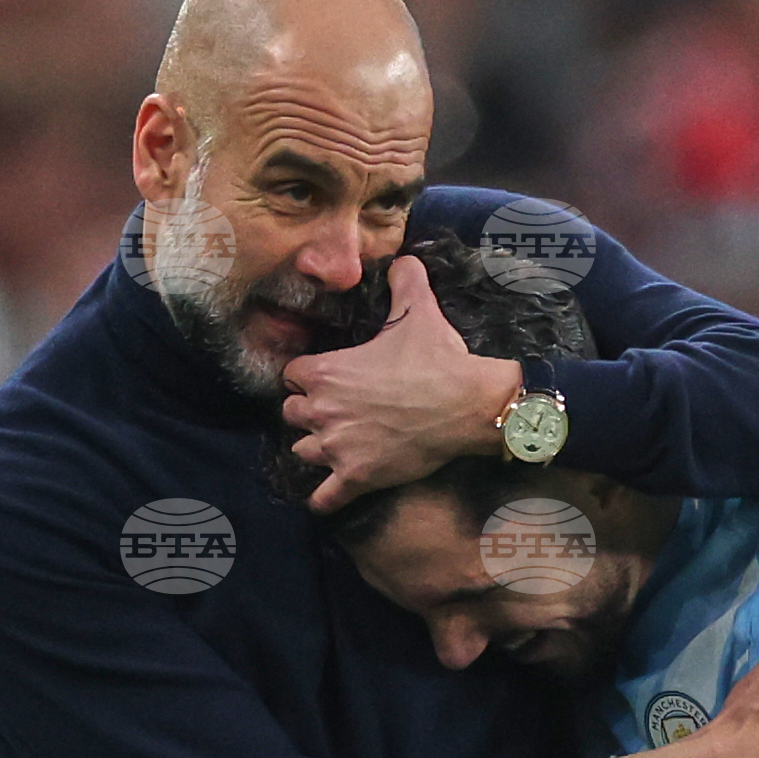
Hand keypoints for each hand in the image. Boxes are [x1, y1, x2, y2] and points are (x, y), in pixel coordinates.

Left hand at [281, 255, 520, 512]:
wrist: (467, 405)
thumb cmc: (437, 359)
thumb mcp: (417, 311)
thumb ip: (404, 281)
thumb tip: (406, 258)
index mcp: (325, 371)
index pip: (292, 376)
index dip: (307, 379)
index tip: (325, 381)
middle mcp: (322, 410)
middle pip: (292, 415)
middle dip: (308, 413)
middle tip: (333, 413)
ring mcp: (337, 447)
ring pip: (303, 452)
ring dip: (315, 449)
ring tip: (334, 447)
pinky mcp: (357, 477)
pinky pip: (325, 497)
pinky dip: (323, 499)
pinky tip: (327, 497)